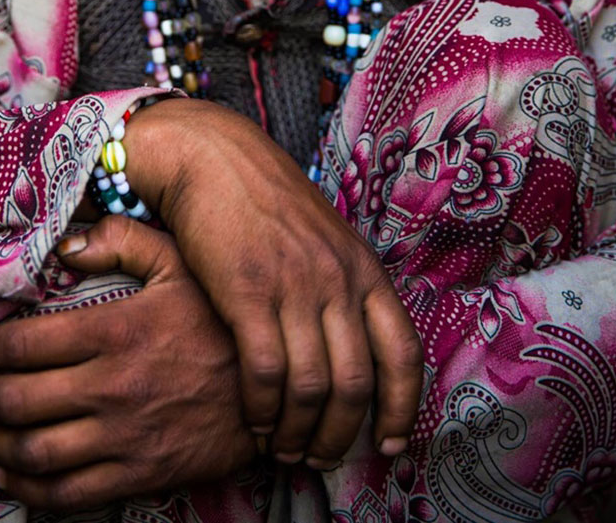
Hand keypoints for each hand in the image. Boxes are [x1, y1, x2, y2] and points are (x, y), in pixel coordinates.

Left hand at [0, 216, 254, 511]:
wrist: (280, 385)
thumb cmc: (223, 318)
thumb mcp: (180, 261)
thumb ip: (122, 240)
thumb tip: (67, 244)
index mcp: (116, 330)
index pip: (23, 346)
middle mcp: (111, 387)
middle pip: (17, 401)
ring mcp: (123, 437)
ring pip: (33, 452)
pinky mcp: (140, 474)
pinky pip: (68, 494)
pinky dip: (26, 490)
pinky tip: (9, 476)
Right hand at [124, 99, 423, 467]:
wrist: (213, 158)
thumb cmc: (265, 200)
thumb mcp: (325, 237)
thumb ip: (343, 286)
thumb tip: (352, 348)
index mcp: (364, 268)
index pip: (403, 353)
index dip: (400, 408)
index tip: (387, 443)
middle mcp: (337, 280)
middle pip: (356, 383)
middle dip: (339, 435)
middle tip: (319, 457)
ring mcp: (294, 285)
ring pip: (312, 386)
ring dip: (297, 431)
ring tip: (283, 448)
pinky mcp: (247, 291)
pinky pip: (265, 371)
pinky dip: (262, 408)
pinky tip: (254, 419)